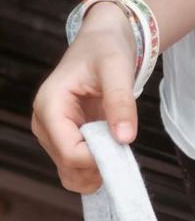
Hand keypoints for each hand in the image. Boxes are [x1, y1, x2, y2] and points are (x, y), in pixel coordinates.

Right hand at [32, 2, 137, 192]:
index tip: (121, 144)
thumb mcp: (117, 69)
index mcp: (50, 106)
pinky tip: (110, 150)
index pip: (71, 153)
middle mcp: (44, 125)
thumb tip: (125, 138)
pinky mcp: (63, 143)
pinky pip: (78, 171)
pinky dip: (97, 170)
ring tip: (115, 141)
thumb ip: (121, 102)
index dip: (100, 159)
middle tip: (121, 140)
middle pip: (70, 169)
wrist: (102, 44)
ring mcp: (52, 137)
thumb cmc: (106, 50)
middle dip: (101, 166)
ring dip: (100, 171)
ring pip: (73, 176)